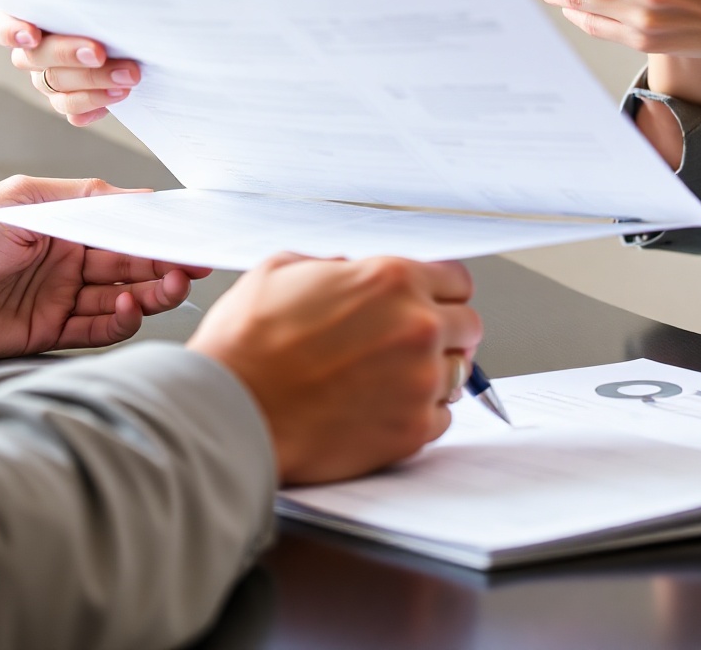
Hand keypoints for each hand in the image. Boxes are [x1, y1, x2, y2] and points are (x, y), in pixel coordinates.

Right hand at [0, 10, 139, 125]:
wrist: (125, 27)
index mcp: (27, 16)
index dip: (10, 33)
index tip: (33, 35)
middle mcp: (31, 52)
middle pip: (35, 58)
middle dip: (69, 55)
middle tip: (100, 53)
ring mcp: (46, 79)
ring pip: (57, 88)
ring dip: (94, 84)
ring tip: (127, 76)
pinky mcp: (68, 100)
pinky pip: (72, 112)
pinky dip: (94, 105)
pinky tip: (116, 96)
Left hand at [0, 176, 208, 358]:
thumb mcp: (21, 199)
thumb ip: (84, 199)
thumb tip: (140, 196)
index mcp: (62, 219)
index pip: (123, 223)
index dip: (158, 230)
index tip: (189, 234)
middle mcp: (66, 257)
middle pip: (128, 263)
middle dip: (163, 264)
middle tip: (190, 266)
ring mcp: (57, 296)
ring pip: (119, 297)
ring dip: (148, 293)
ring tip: (168, 288)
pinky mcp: (46, 333)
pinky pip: (94, 330)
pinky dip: (118, 322)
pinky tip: (128, 310)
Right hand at [190, 256, 482, 484]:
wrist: (232, 410)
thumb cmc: (248, 344)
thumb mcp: (283, 269)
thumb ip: (333, 267)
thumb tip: (347, 273)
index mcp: (391, 281)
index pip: (456, 279)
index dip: (439, 289)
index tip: (429, 301)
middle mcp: (416, 328)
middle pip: (469, 325)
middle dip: (446, 329)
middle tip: (414, 340)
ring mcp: (418, 383)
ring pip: (459, 374)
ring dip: (435, 372)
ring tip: (395, 376)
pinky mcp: (410, 432)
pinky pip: (442, 419)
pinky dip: (422, 413)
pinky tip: (386, 406)